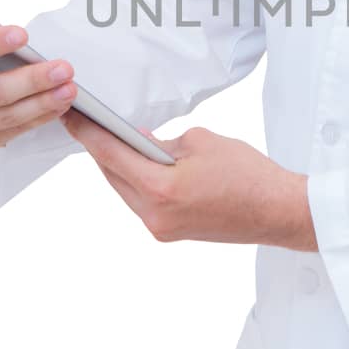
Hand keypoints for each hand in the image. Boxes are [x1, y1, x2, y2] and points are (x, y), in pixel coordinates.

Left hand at [59, 111, 316, 251]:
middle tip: (88, 122)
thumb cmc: (248, 174)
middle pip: (112, 175)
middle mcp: (153, 214)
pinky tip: (138, 164)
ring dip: (118, 166)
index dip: (87, 133)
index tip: (71, 116)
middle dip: (100, 148)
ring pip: (124, 190)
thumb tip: (139, 141)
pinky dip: (137, 181)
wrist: (277, 211)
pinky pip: (141, 202)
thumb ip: (162, 142)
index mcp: (160, 189)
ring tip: (111, 140)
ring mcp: (160, 228)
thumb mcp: (201, 142)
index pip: (111, 155)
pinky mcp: (169, 232)